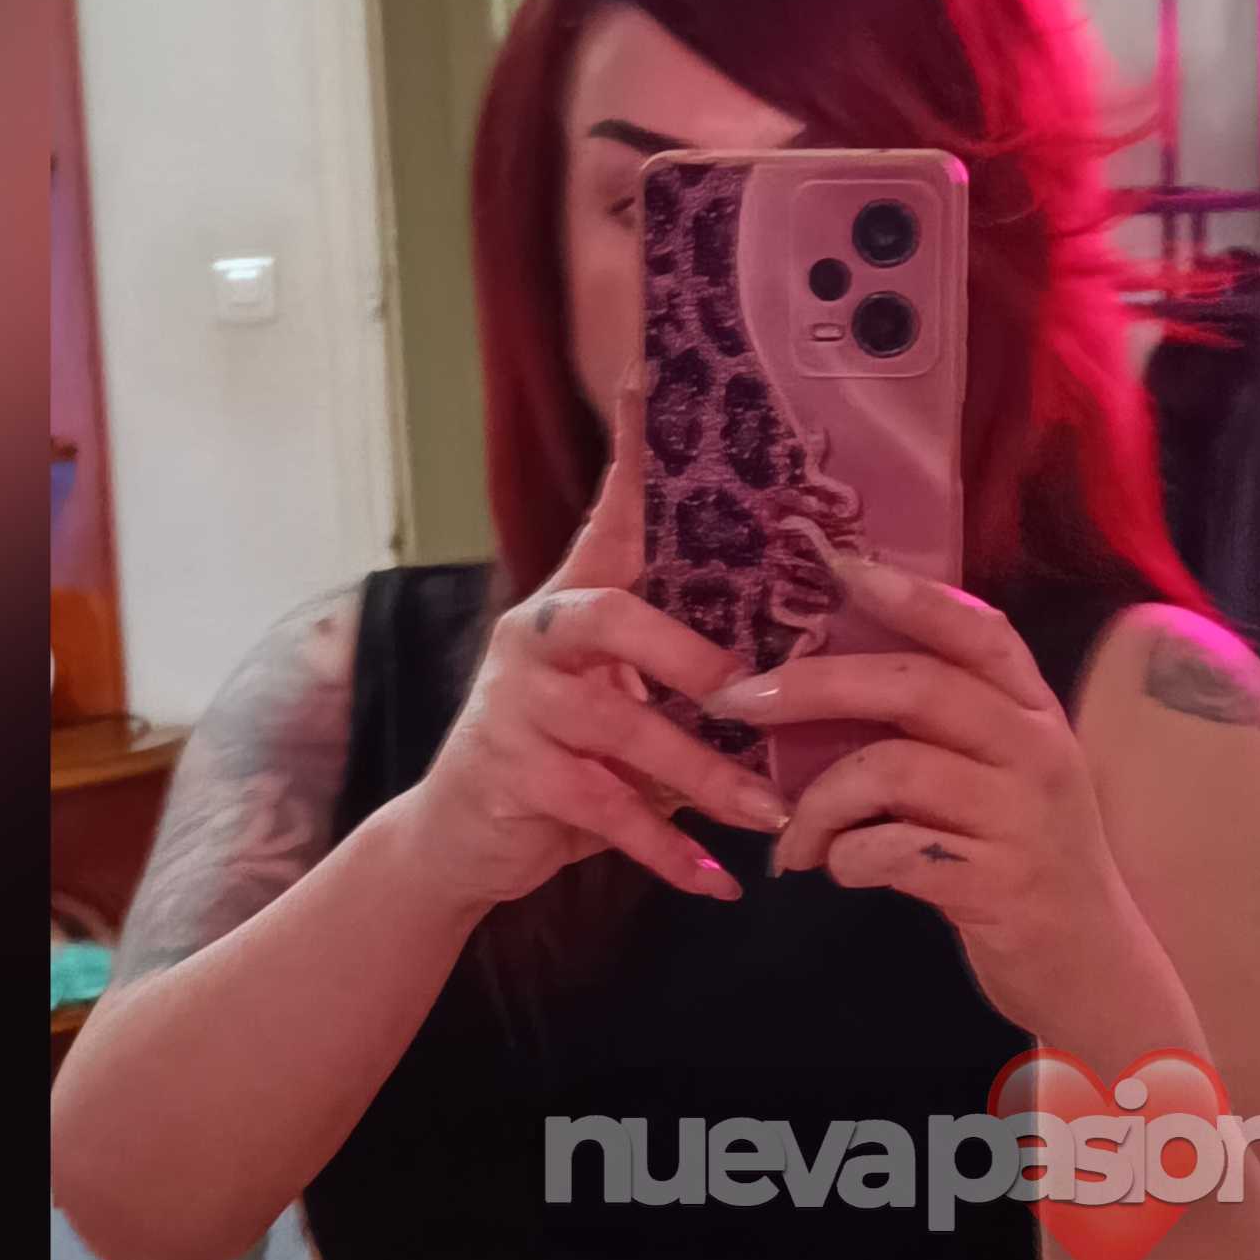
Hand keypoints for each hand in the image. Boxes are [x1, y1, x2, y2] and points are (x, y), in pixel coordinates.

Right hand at [395, 384, 791, 914]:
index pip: (612, 510)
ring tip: (769, 815)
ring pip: (624, 730)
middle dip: (693, 656)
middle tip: (756, 693)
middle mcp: (539, 636)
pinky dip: (668, 852)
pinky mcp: (514, 777)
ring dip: (707, 780)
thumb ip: (682, 654)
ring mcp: (520, 706)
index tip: (658, 377)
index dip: (636, 448)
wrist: (462, 836)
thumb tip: (797, 630)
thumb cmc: (563, 754)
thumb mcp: (620, 693)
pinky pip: (606, 812)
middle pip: (614, 617)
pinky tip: (716, 882)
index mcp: (575, 599)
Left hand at [711, 556, 1162, 1036]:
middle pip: (916, 686)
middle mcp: (1037, 752)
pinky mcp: (999, 885)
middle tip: (738, 702)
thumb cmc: (1023, 861)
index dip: (909, 594)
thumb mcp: (1003, 778)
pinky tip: (840, 872)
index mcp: (1034, 713)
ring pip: (892, 770)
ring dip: (818, 803)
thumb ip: (944, 728)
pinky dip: (847, 859)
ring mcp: (1023, 819)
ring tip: (795, 840)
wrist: (1092, 968)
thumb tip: (824, 677)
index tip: (837, 566)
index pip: (977, 630)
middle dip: (813, 686)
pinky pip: (893, 852)